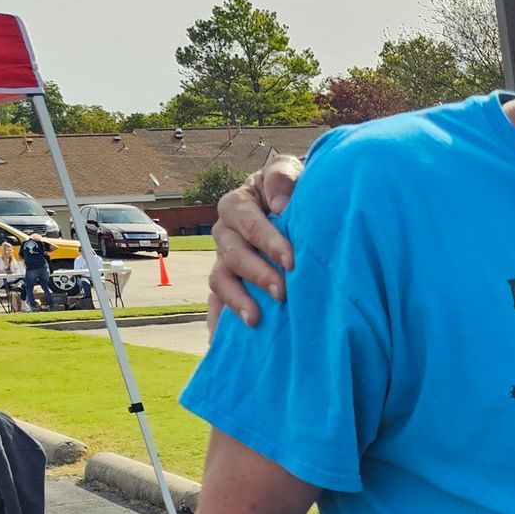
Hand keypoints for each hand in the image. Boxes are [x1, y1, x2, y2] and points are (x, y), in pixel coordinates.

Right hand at [205, 155, 305, 330]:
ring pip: (220, 280)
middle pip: (231, 253)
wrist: (299, 207)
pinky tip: (219, 342)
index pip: (245, 219)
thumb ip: (283, 177)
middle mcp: (226, 233)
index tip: (292, 259)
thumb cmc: (294, 189)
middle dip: (256, 273)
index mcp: (239, 203)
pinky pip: (215, 304)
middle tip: (283, 292)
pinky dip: (217, 322)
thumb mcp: (290, 171)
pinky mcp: (229, 285)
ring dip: (237, 300)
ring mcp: (225, 260)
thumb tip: (279, 203)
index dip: (266, 239)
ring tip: (256, 320)